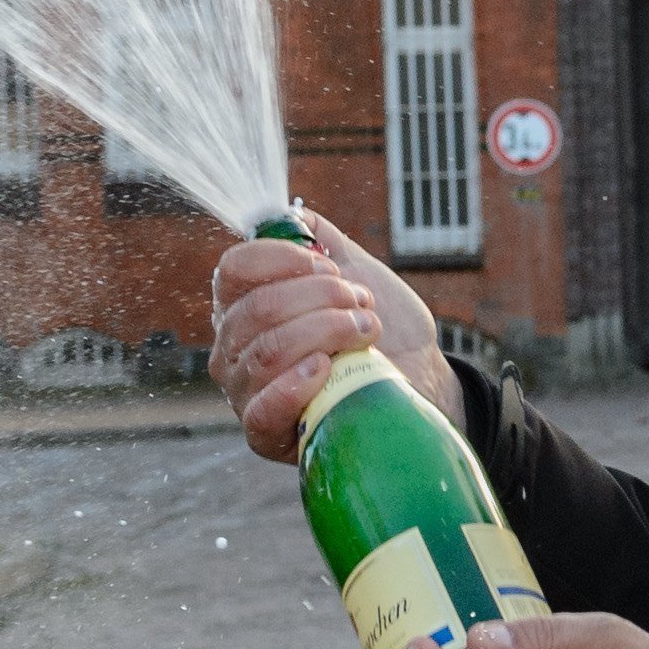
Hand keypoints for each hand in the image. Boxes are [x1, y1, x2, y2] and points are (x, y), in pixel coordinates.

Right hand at [208, 205, 454, 462]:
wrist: (415, 375)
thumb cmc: (379, 325)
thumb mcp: (353, 269)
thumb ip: (317, 238)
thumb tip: (291, 216)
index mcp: (245, 302)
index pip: (234, 269)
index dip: (282, 260)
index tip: (330, 267)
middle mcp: (233, 346)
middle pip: (258, 308)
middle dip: (322, 299)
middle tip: (361, 303)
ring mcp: (243, 391)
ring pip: (267, 350)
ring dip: (327, 333)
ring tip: (365, 332)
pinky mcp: (264, 433)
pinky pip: (262, 408)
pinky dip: (296, 383)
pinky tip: (326, 368)